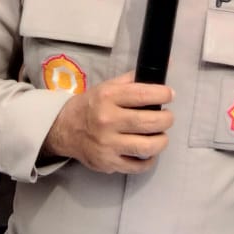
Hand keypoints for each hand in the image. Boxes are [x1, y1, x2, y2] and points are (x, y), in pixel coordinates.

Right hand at [43, 71, 172, 173]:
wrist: (64, 129)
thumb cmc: (91, 105)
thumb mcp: (107, 86)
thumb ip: (133, 80)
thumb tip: (162, 67)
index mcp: (108, 97)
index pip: (143, 95)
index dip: (163, 94)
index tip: (169, 95)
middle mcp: (107, 121)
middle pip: (149, 122)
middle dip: (166, 119)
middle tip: (167, 117)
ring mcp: (108, 144)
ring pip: (147, 147)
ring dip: (162, 140)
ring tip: (161, 135)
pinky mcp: (108, 163)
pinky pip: (138, 166)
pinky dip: (150, 159)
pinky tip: (149, 151)